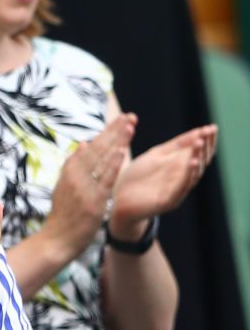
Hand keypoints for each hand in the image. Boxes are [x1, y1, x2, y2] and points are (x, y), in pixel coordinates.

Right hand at [43, 114, 134, 258]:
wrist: (56, 241)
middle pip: (97, 149)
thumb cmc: (63, 216)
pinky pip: (104, 180)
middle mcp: (75, 177)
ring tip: (129, 126)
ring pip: (102, 160)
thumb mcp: (63, 187)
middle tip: (130, 116)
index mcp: (69, 172)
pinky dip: (111, 165)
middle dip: (114, 131)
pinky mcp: (92, 202)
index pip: (90, 147)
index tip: (120, 119)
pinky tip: (120, 152)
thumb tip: (83, 144)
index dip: (106, 132)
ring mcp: (83, 189)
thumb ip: (72, 167)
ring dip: (116, 141)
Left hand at [109, 124, 217, 239]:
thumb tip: (199, 130)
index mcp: (180, 168)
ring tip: (199, 144)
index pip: (199, 153)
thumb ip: (176, 145)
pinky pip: (180, 189)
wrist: (118, 200)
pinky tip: (192, 162)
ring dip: (197, 158)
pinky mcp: (167, 202)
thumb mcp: (157, 156)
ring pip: (192, 175)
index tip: (212, 127)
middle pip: (200, 162)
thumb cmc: (137, 177)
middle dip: (205, 147)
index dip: (207, 140)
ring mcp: (176, 191)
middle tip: (208, 133)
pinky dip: (187, 176)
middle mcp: (182, 180)